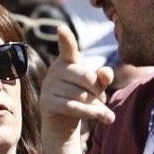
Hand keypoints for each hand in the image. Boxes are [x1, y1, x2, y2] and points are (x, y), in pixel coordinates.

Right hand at [41, 26, 115, 144]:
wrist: (61, 125)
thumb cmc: (81, 100)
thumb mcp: (95, 88)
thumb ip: (102, 78)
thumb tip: (107, 73)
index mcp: (67, 61)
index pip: (68, 48)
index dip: (66, 38)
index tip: (61, 28)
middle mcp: (55, 70)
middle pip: (86, 77)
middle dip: (98, 91)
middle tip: (103, 101)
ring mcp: (48, 86)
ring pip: (81, 95)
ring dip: (96, 107)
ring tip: (101, 113)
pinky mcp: (46, 102)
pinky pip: (72, 107)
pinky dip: (89, 112)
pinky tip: (100, 117)